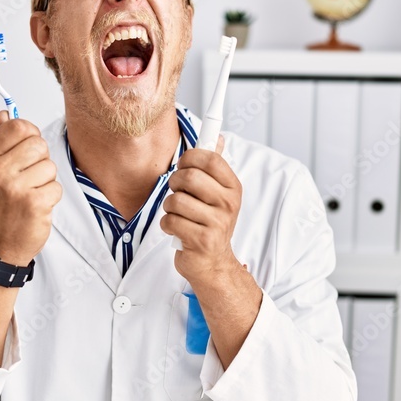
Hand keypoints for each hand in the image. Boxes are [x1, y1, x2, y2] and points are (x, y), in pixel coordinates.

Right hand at [0, 111, 61, 265]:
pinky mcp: (34, 203)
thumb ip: (2, 141)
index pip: (18, 127)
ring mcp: (16, 188)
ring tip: (31, 193)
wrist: (2, 243)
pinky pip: (56, 186)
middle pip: (38, 144)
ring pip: (50, 166)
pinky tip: (37, 205)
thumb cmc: (0, 204)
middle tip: (28, 177)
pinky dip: (51, 197)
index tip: (26, 149)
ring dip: (46, 181)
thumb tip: (4, 115)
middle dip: (40, 160)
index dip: (29, 135)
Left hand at [161, 135, 242, 284]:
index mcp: (233, 188)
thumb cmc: (210, 223)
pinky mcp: (201, 241)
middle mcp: (228, 204)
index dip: (189, 158)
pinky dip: (167, 225)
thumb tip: (218, 137)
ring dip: (169, 207)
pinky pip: (170, 221)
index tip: (183, 166)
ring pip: (175, 201)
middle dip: (174, 183)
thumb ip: (214, 167)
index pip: (210, 158)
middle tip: (177, 192)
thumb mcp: (218, 194)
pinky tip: (177, 229)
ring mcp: (217, 223)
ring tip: (178, 214)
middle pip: (189, 177)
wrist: (213, 263)